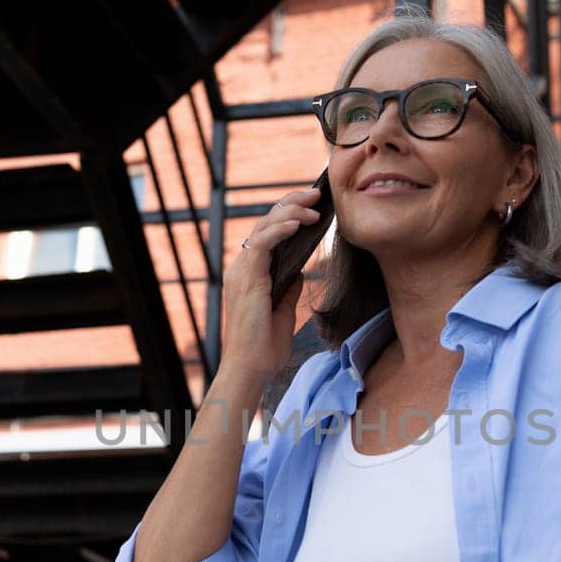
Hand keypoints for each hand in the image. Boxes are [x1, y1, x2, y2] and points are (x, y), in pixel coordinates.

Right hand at [220, 185, 325, 385]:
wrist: (251, 368)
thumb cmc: (265, 347)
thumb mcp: (283, 311)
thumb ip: (288, 288)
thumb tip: (300, 270)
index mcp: (250, 272)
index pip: (269, 231)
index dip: (290, 213)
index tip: (315, 204)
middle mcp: (242, 266)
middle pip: (266, 221)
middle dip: (293, 202)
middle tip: (318, 193)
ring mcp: (241, 270)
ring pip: (264, 225)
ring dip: (291, 210)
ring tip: (315, 204)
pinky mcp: (246, 277)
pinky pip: (262, 243)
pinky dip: (281, 229)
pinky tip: (299, 223)